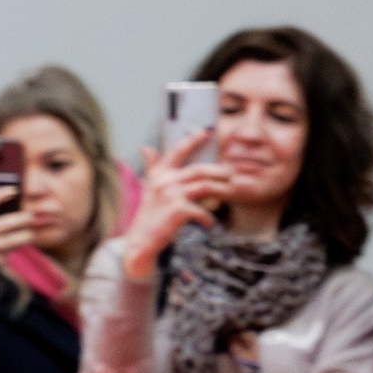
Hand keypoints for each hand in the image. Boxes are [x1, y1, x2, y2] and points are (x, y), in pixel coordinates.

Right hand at [120, 133, 233, 281]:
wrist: (141, 241)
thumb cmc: (149, 215)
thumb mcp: (149, 188)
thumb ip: (152, 168)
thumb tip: (146, 148)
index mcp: (160, 175)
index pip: (177, 152)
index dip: (192, 140)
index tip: (207, 131)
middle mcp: (164, 182)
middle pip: (200, 169)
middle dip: (219, 170)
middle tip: (231, 173)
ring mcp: (171, 195)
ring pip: (205, 186)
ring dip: (222, 190)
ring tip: (230, 193)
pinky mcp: (178, 210)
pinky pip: (202, 210)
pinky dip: (208, 218)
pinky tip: (210, 224)